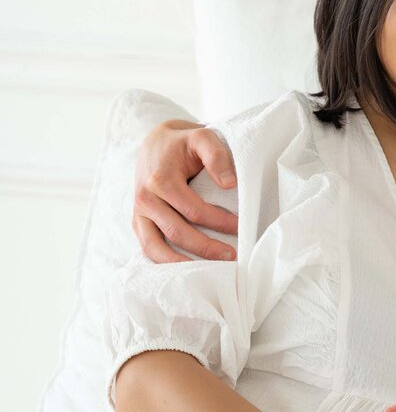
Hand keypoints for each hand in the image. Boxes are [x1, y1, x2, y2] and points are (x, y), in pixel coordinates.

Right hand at [133, 120, 238, 262]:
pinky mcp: (138, 221)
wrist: (156, 142)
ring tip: (209, 273)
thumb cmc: (183, 143)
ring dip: (182, 264)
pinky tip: (184, 273)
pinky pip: (148, 247)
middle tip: (232, 257)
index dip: (219, 221)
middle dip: (206, 248)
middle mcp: (145, 199)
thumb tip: (230, 184)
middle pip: (178, 232)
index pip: (193, 210)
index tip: (241, 227)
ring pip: (156, 247)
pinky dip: (164, 262)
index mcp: (160, 180)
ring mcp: (139, 212)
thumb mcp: (202, 138)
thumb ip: (216, 156)